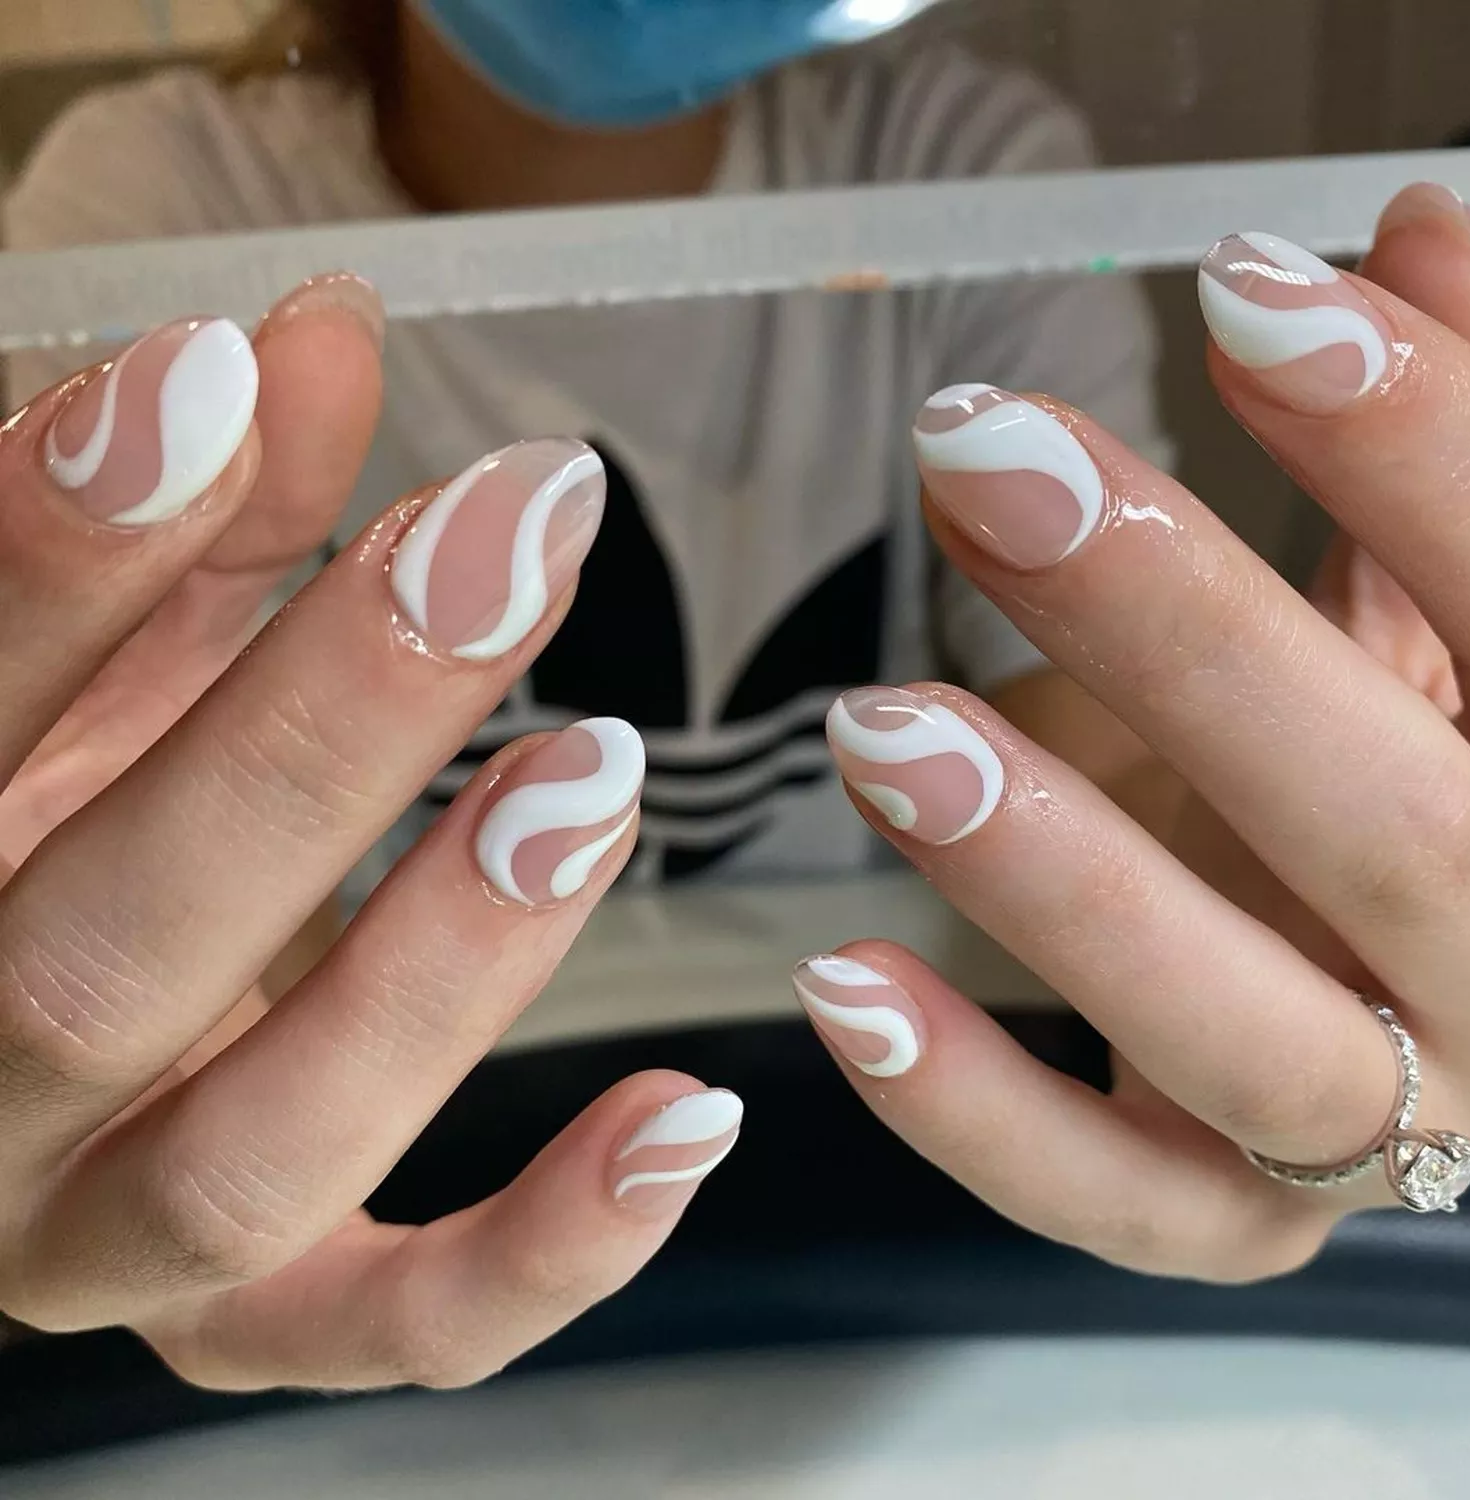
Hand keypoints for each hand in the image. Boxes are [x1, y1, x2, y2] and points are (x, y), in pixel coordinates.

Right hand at [0, 282, 738, 1387]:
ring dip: (441, 965)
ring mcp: (102, 1236)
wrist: (28, 1027)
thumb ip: (209, 517)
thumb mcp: (119, 652)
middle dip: (321, 729)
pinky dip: (549, 1249)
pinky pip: (399, 1328)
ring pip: (259, 1154)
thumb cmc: (69, 795)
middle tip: (503, 544)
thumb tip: (319, 339)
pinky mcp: (252, 1313)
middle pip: (112, 944)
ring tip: (597, 776)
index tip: (224, 379)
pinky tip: (687, 1114)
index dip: (54, 549)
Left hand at [799, 184, 1469, 1278]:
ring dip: (1052, 879)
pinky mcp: (1232, 1218)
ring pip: (1238, 1030)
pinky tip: (842, 980)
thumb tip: (1413, 231)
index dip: (1425, 448)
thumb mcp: (1432, 615)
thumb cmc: (1408, 767)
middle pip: (1386, 830)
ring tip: (874, 729)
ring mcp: (1375, 1124)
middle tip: (991, 463)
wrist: (1419, 1004)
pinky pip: (1106, 1195)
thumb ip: (1435, 459)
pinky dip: (972, 1108)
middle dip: (1187, 634)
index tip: (1248, 292)